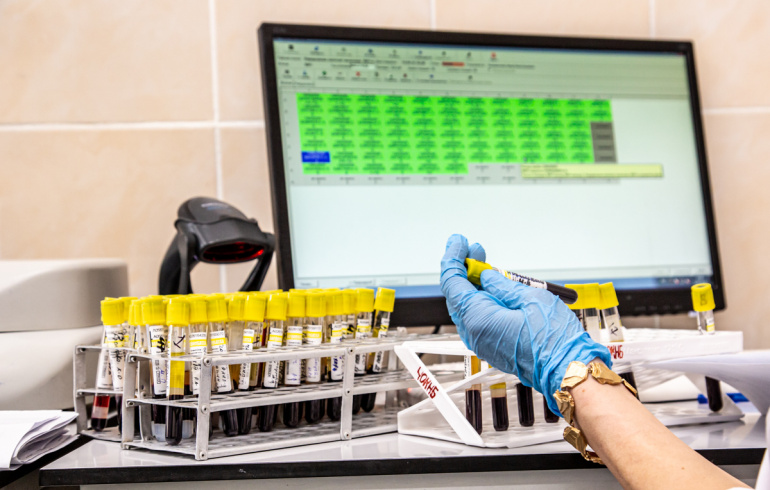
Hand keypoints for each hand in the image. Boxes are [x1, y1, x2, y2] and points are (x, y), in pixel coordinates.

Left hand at [440, 234, 611, 412]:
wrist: (567, 370)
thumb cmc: (553, 340)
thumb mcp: (530, 298)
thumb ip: (502, 285)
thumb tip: (487, 276)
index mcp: (477, 318)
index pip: (453, 282)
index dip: (454, 258)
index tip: (459, 242)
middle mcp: (474, 332)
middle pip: (457, 293)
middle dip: (464, 268)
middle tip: (475, 250)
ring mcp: (481, 341)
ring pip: (468, 305)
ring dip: (474, 283)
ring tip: (487, 265)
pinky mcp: (491, 346)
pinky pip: (479, 317)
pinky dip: (482, 299)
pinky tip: (495, 288)